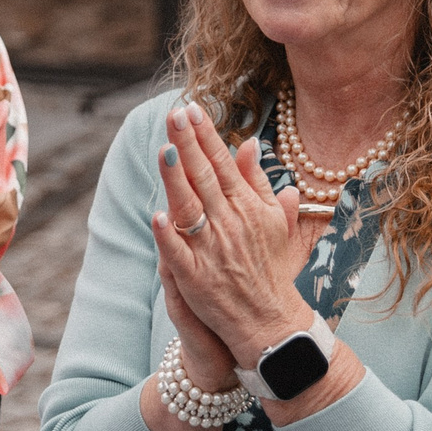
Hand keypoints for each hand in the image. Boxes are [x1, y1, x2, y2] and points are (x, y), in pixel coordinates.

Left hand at [150, 102, 306, 365]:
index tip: (191, 109)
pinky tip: (158, 217)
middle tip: (173, 114)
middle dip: (188, 145)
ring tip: (164, 151)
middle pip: (205, 178)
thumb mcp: (273, 221)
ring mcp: (213, 251)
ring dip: (177, 181)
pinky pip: (179, 255)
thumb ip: (258, 182)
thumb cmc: (270, 267)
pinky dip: (169, 237)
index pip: (223, 164)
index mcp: (248, 208)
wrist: (271, 322)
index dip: (206, 136)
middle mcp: (231, 225)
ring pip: (191, 210)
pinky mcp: (197, 279)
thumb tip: (248, 144)